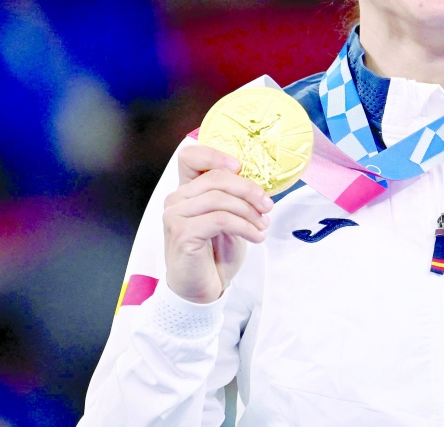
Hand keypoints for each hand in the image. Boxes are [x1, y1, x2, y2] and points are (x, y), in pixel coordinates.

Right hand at [162, 144, 272, 302]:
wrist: (203, 288)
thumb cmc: (216, 253)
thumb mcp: (230, 217)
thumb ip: (234, 196)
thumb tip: (259, 180)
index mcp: (187, 190)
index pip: (191, 157)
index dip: (216, 156)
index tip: (241, 168)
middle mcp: (176, 199)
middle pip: (217, 178)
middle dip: (249, 190)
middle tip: (268, 206)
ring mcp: (175, 216)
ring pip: (221, 199)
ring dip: (249, 212)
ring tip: (263, 226)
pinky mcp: (182, 233)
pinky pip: (221, 219)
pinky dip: (245, 226)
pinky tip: (256, 236)